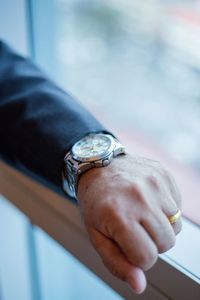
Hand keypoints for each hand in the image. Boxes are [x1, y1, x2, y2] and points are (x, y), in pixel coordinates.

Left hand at [77, 154, 181, 293]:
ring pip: (175, 227)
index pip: (147, 257)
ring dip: (160, 227)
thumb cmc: (96, 203)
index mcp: (118, 215)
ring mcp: (153, 183)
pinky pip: (177, 206)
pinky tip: (148, 200)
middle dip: (151, 243)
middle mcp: (139, 197)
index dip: (138, 257)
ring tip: (141, 213)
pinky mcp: (163, 174)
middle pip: (166, 243)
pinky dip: (165, 210)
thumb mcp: (96, 235)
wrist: (99, 166)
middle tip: (134, 228)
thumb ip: (117, 262)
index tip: (127, 244)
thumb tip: (139, 285)